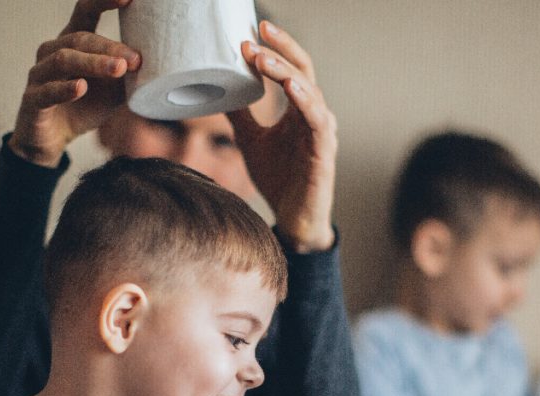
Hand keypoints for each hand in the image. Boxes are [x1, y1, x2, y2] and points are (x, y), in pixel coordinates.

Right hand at [9, 0, 141, 166]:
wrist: (53, 140)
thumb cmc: (84, 107)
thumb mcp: (113, 90)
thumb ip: (129, 75)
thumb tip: (160, 64)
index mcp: (72, 43)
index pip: (85, 12)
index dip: (103, 1)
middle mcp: (52, 51)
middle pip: (80, 40)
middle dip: (109, 47)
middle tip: (135, 59)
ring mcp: (39, 74)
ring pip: (63, 60)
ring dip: (93, 63)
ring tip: (117, 70)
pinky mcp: (32, 100)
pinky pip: (48, 91)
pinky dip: (64, 88)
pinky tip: (81, 88)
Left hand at [228, 21, 336, 252]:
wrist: (293, 220)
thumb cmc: (278, 178)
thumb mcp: (250, 139)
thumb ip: (239, 114)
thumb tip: (217, 88)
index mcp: (299, 109)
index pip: (292, 68)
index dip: (276, 48)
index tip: (250, 32)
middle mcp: (314, 115)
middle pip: (303, 70)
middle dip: (280, 49)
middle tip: (256, 33)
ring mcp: (322, 132)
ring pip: (308, 91)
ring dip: (285, 71)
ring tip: (261, 57)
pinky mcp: (323, 152)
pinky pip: (316, 120)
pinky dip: (304, 100)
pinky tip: (290, 86)